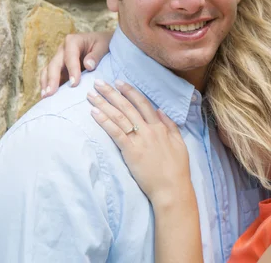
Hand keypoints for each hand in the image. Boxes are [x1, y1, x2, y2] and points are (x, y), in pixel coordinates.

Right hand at [40, 31, 112, 97]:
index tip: (74, 84)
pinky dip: (48, 86)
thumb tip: (88, 65)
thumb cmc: (103, 43)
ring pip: (48, 71)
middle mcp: (62, 50)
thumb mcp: (103, 46)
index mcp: (73, 41)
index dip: (72, 70)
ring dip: (46, 84)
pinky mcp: (59, 69)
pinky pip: (50, 77)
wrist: (101, 43)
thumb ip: (96, 55)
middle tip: (51, 93)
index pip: (70, 57)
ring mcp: (59, 60)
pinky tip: (48, 98)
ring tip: (46, 97)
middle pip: (54, 64)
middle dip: (52, 79)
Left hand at [87, 79, 191, 207]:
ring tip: (91, 94)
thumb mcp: (179, 143)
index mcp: (160, 127)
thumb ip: (170, 125)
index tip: (119, 82)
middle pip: (127, 106)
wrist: (172, 188)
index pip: (143, 103)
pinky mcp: (130, 151)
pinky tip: (94, 113)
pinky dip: (104, 121)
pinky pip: (115, 133)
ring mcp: (139, 140)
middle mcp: (149, 130)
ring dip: (104, 104)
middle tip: (99, 82)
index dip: (130, 91)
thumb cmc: (177, 169)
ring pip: (119, 117)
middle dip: (112, 93)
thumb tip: (160, 110)